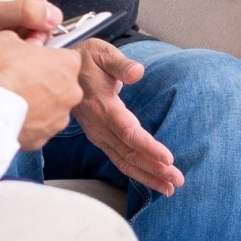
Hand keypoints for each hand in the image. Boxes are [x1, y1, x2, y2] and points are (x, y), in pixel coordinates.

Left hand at [0, 0, 60, 44]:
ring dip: (34, 35)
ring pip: (37, 20)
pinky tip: (17, 52)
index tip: (39, 11)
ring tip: (20, 46)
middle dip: (37, 19)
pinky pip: (31, 37)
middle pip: (37, 0)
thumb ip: (19, 11)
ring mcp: (6, 16)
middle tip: (31, 35)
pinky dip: (28, 46)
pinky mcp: (8, 35)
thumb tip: (50, 13)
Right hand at [0, 31, 82, 149]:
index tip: (35, 61)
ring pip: (53, 107)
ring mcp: (60, 117)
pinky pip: (41, 126)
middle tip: (21, 80)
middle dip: (45, 82)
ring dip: (39, 103)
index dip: (48, 58)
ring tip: (14, 98)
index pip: (66, 57)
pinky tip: (12, 114)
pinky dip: (30, 121)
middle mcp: (71, 92)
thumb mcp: (7, 38)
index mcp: (67, 64)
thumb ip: (25, 41)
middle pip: (62, 84)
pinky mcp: (45, 137)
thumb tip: (24, 45)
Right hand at [72, 40, 183, 196]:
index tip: (168, 159)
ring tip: (170, 188)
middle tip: (177, 180)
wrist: (62, 72)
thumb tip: (137, 72)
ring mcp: (99, 135)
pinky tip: (153, 180)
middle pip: (129, 153)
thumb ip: (121, 64)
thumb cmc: (86, 60)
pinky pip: (120, 159)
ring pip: (124, 161)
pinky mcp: (101, 139)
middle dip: (154, 169)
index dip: (148, 147)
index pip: (128, 132)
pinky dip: (137, 172)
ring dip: (148, 175)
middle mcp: (99, 126)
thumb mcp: (102, 53)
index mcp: (102, 107)